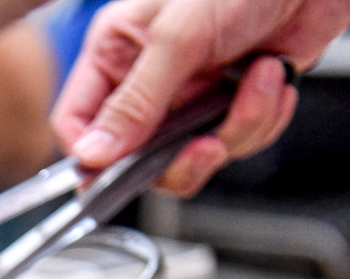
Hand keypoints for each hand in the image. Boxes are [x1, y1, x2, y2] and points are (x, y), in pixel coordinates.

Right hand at [51, 0, 349, 195]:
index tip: (120, 169)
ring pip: (191, 157)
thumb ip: (135, 102)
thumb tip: (94, 153)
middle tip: (206, 145)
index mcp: (116, 54)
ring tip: (258, 82)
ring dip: (235, 129)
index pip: (77, 123)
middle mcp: (148, 81)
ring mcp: (190, 97)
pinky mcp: (231, 105)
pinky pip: (235, 142)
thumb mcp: (180, 38)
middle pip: (135, 158)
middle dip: (179, 158)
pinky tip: (272, 78)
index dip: (93, 155)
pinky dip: (262, 117)